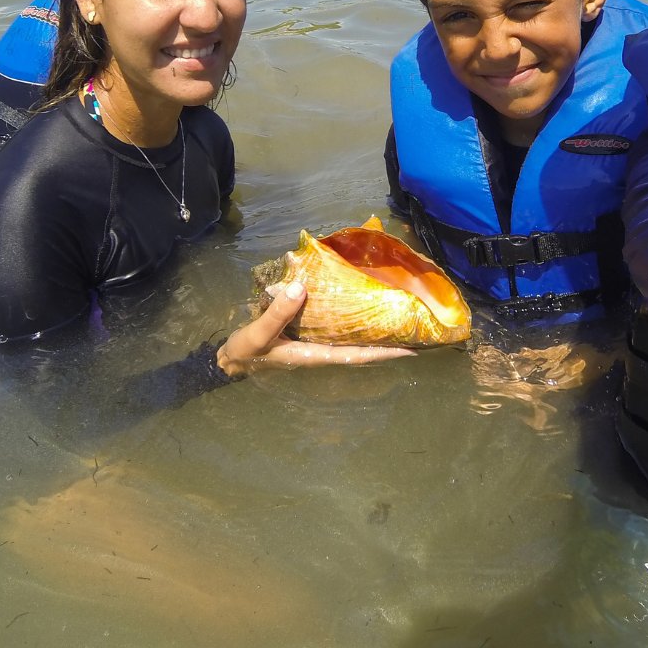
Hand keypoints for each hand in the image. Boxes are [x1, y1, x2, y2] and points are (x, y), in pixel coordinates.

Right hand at [216, 280, 417, 376]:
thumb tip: (301, 288)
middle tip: (416, 329)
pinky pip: (336, 325)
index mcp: (315, 355)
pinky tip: (362, 305)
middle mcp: (322, 350)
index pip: (357, 355)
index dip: (385, 353)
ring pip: (352, 336)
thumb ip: (278, 313)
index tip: (411, 349)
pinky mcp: (309, 333)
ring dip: (374, 330)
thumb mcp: (258, 334)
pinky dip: (351, 317)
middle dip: (388, 341)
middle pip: (362, 347)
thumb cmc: (247, 352)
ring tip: (399, 317)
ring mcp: (317, 342)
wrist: (231, 358)